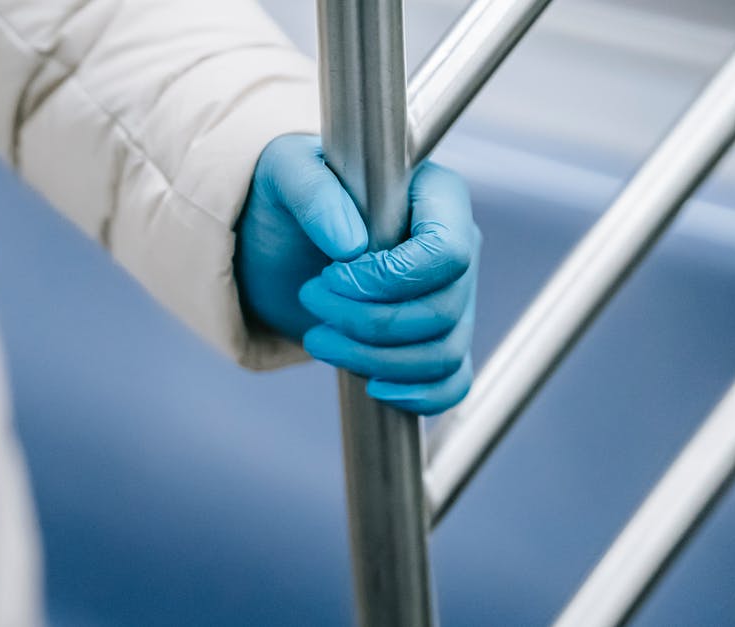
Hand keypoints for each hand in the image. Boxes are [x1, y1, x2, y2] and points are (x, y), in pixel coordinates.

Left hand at [236, 134, 478, 414]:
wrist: (279, 239)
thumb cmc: (289, 194)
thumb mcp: (285, 172)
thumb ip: (314, 191)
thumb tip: (350, 242)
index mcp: (435, 195)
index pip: (448, 251)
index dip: (391, 278)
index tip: (331, 276)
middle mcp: (455, 246)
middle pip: (442, 308)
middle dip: (368, 321)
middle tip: (310, 299)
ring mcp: (450, 296)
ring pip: (443, 351)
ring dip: (374, 359)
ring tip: (318, 339)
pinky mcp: (434, 338)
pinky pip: (452, 381)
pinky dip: (418, 395)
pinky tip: (373, 387)